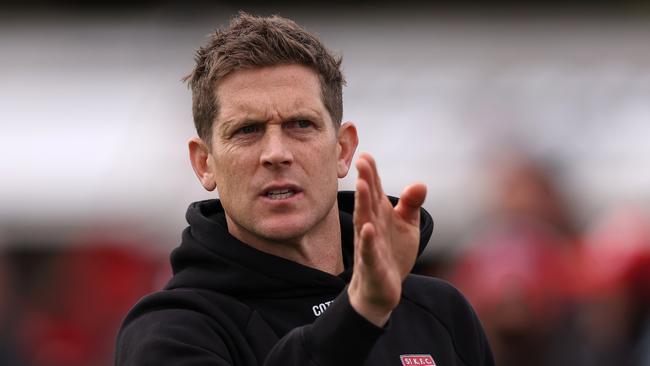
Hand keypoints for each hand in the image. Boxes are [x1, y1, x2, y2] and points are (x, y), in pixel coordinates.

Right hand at [347, 153, 426, 325]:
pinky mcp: (372, 264)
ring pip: (365, 221)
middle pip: (368, 201)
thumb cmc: (392, 253)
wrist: (382, 289)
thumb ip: (412, 204)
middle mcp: (372, 225)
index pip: (374, 190)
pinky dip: (368, 240)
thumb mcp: (407, 226)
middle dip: (365, 181)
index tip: (366, 156)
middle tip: (361, 162)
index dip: (371, 173)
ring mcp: (370, 244)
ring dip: (363, 204)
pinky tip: (368, 229)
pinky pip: (369, 251)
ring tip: (361, 185)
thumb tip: (420, 184)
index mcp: (380, 213)